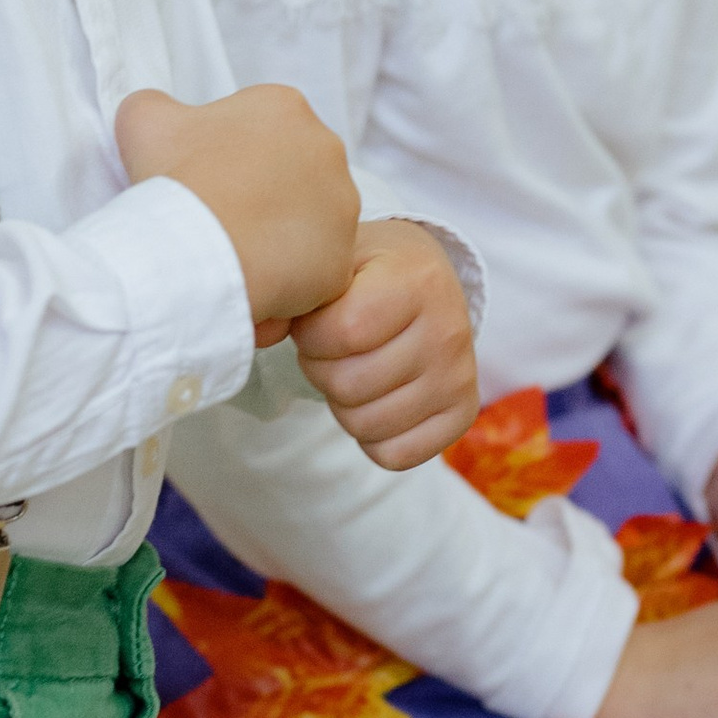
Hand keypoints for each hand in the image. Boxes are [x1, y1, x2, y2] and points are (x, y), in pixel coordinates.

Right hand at [115, 84, 361, 334]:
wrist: (191, 253)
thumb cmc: (173, 182)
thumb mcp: (144, 121)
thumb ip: (155, 105)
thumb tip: (162, 112)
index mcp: (285, 107)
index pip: (260, 131)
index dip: (229, 158)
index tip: (207, 181)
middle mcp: (327, 148)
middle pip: (292, 175)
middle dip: (261, 194)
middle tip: (222, 218)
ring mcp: (342, 206)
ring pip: (307, 223)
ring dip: (276, 235)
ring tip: (235, 252)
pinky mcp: (340, 260)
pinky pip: (313, 270)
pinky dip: (287, 279)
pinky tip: (252, 281)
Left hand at [290, 220, 478, 467]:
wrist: (422, 279)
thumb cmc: (366, 274)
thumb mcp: (334, 262)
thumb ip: (295, 290)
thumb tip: (255, 331)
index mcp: (417, 281)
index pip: (344, 333)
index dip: (312, 337)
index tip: (317, 323)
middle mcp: (449, 329)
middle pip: (350, 385)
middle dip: (323, 370)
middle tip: (335, 350)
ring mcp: (460, 376)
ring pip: (367, 425)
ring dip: (343, 404)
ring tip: (355, 369)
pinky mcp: (462, 414)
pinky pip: (395, 455)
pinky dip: (371, 438)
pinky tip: (375, 399)